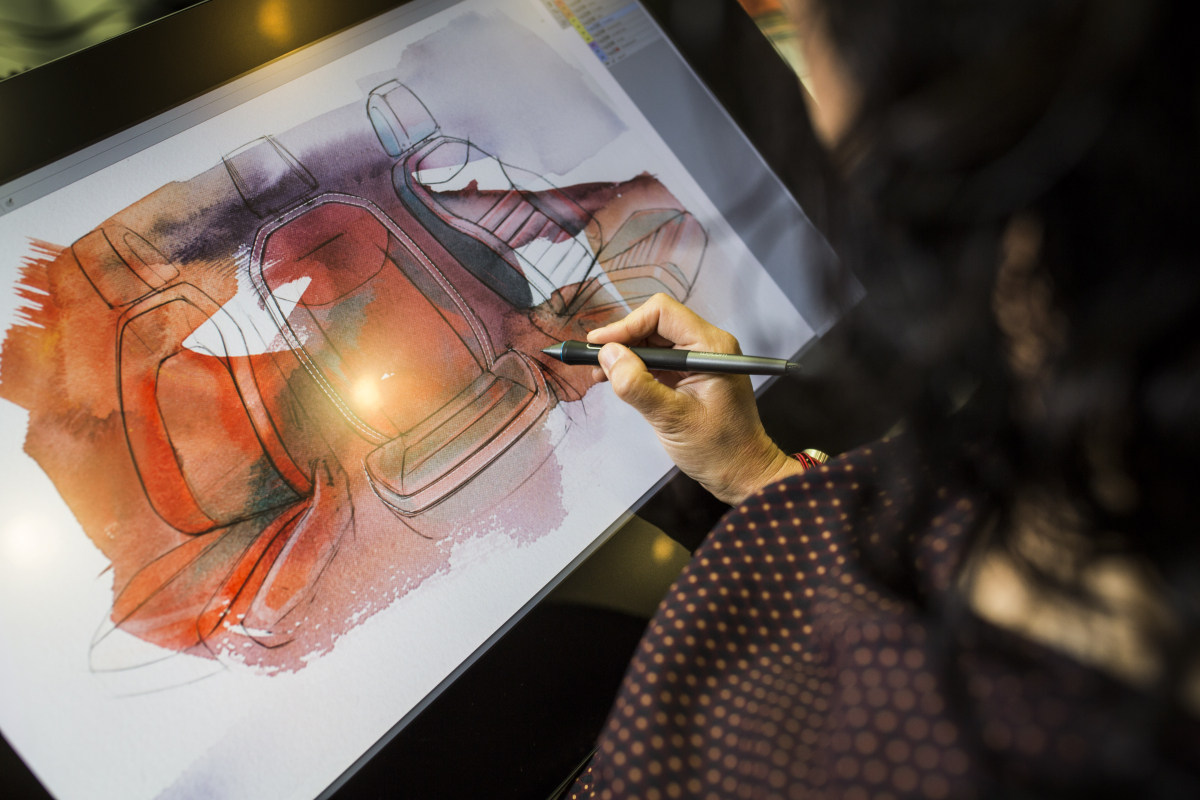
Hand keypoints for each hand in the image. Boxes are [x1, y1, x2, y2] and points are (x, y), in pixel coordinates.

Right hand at [588, 294, 804, 504]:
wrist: (742, 472)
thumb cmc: (720, 449)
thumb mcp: (672, 419)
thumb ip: (638, 386)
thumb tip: (608, 356)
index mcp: (711, 348)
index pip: (662, 313)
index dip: (626, 326)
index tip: (600, 345)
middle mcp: (707, 346)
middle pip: (655, 324)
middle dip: (622, 340)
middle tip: (594, 362)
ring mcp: (700, 359)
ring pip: (654, 341)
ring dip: (626, 354)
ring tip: (601, 374)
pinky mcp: (691, 374)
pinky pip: (659, 360)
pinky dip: (636, 367)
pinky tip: (619, 380)